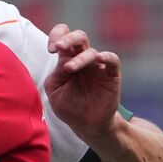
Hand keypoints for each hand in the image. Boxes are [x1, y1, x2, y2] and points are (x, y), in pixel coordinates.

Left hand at [44, 24, 121, 139]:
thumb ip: (56, 74)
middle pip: (78, 38)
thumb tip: (64, 61)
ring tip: (69, 68)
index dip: (56, 36)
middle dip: (67, 39)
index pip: (63, 38)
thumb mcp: (55, 91)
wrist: (87, 125)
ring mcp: (97, 66)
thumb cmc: (69, 107)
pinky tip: (99, 58)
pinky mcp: (111, 74)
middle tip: (58, 47)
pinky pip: (112, 60)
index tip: (50, 49)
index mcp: (67, 60)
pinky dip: (106, 57)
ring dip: (79, 58)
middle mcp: (83, 59)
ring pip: (90, 52)